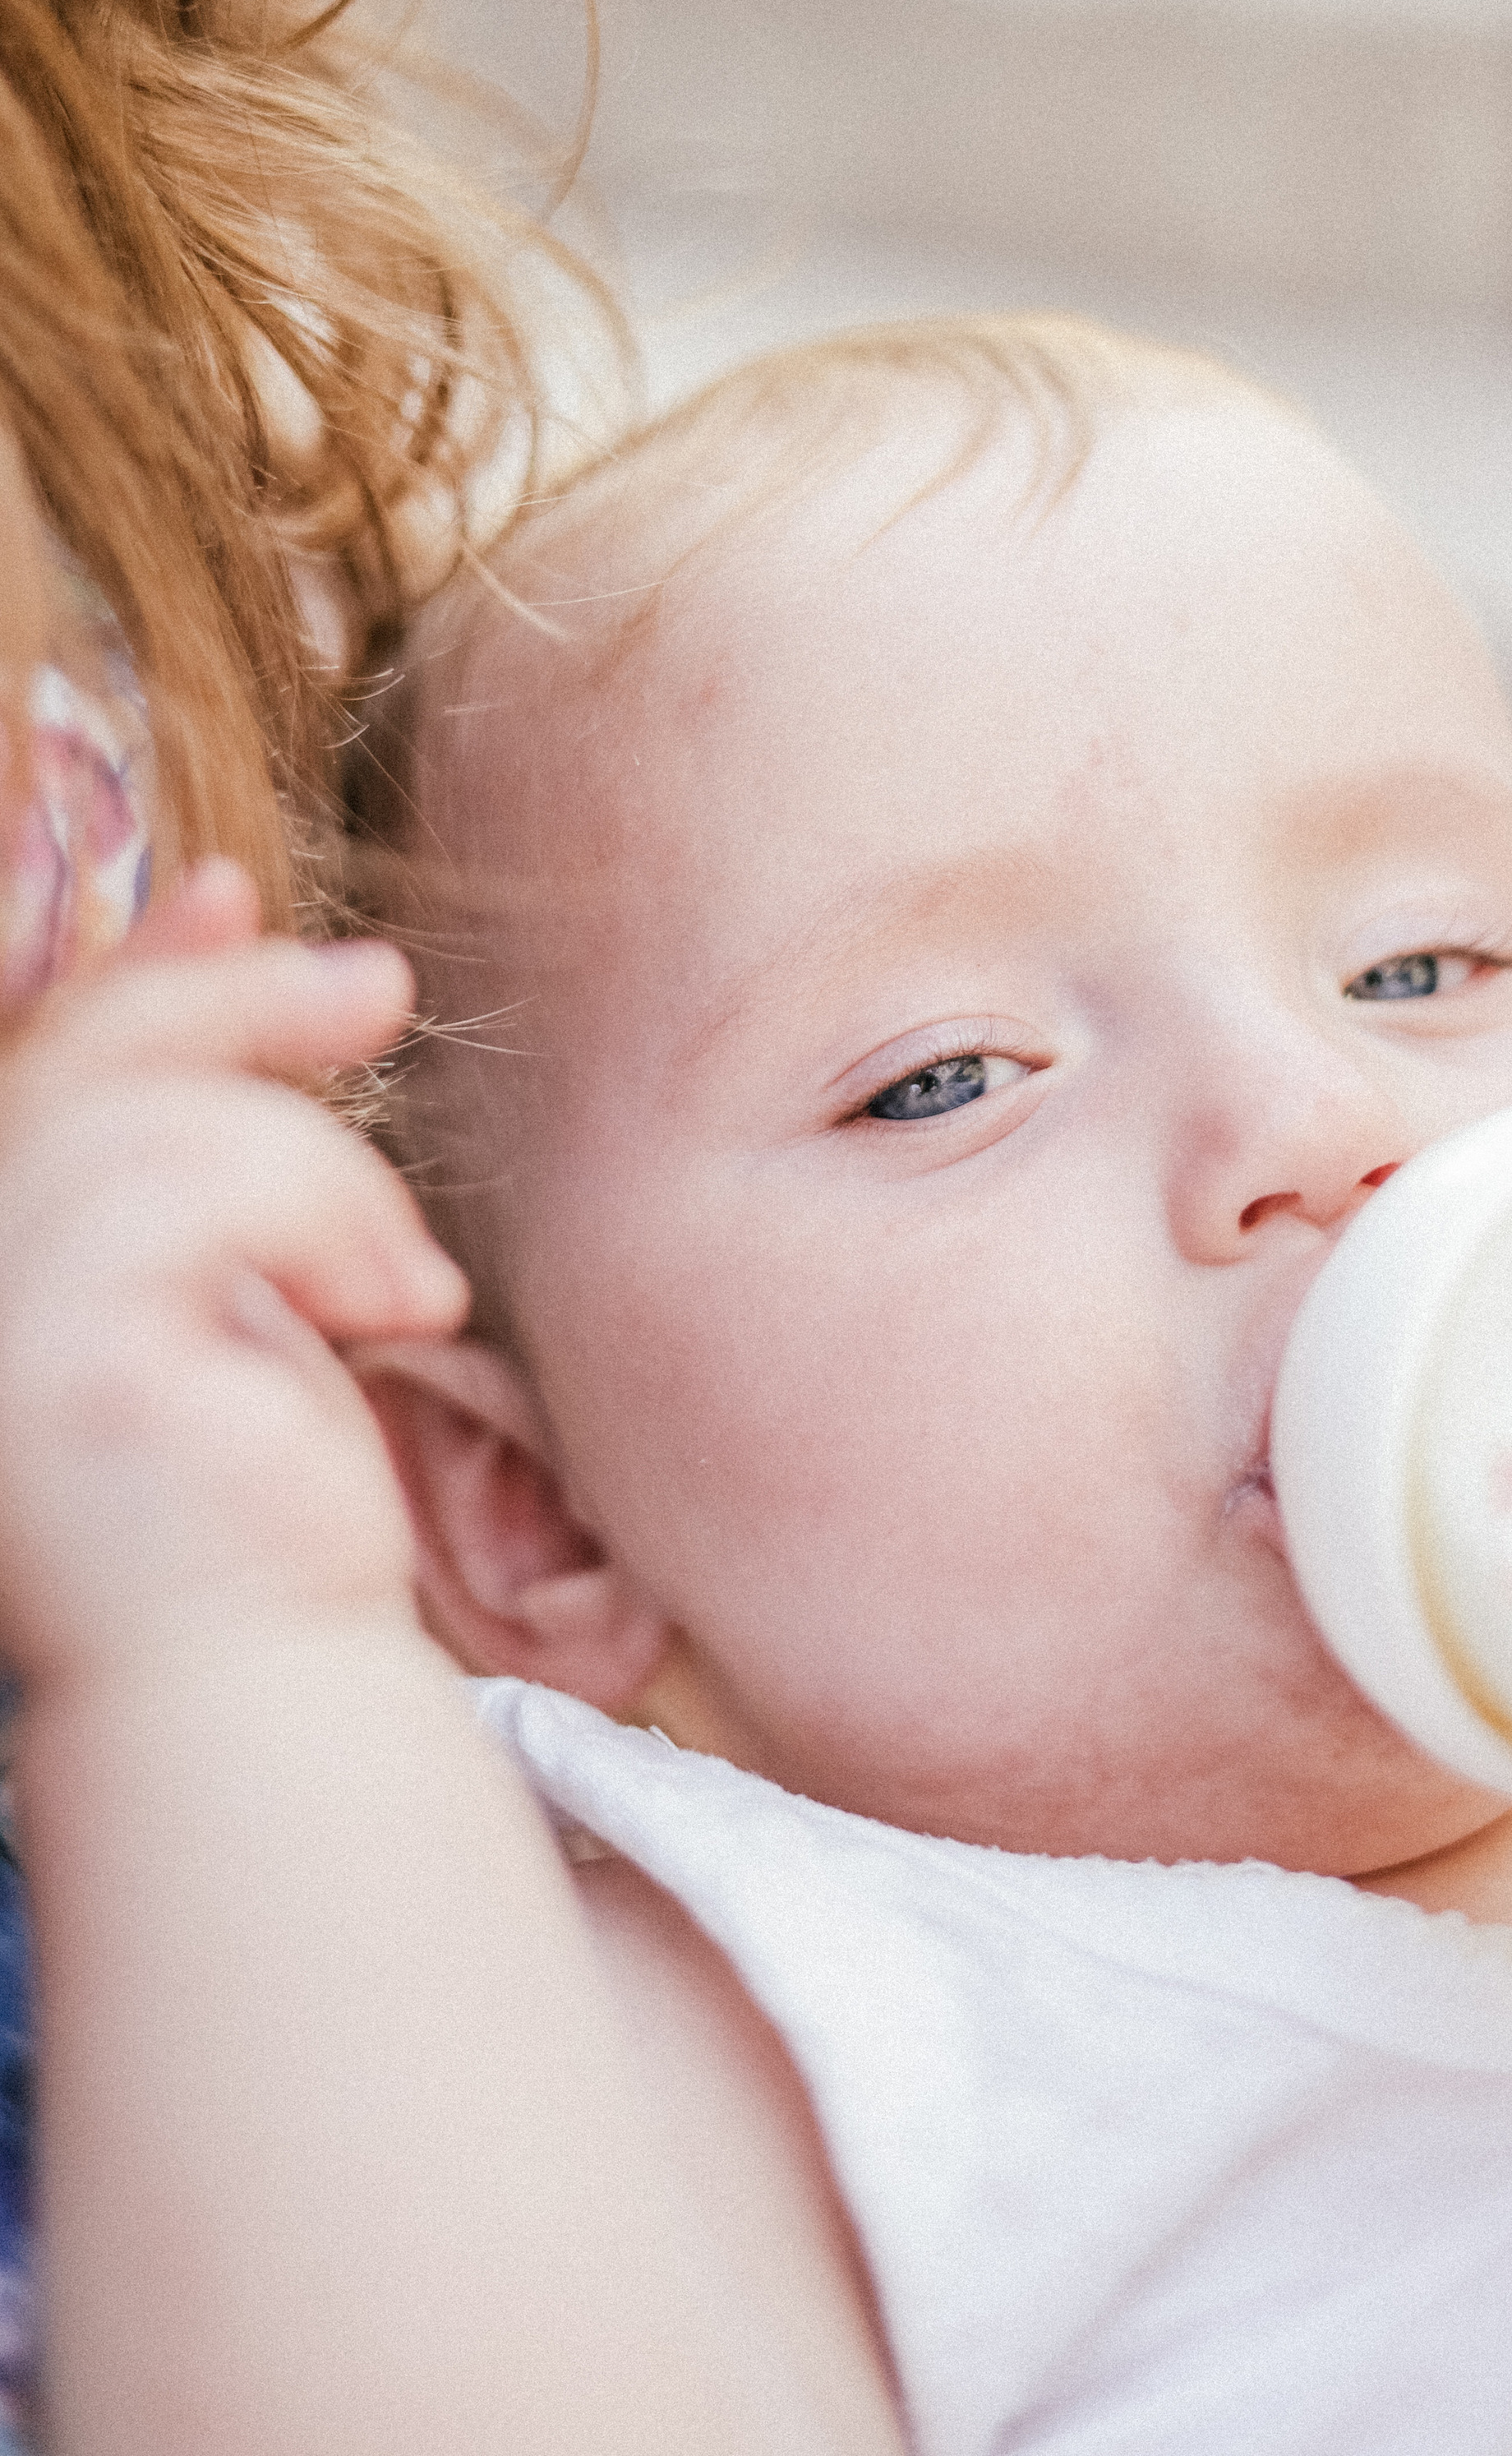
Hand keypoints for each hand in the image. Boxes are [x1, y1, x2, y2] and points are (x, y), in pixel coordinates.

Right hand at [0, 862, 466, 1686]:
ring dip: (319, 1168)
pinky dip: (327, 1217)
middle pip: (75, 1061)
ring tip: (408, 1285)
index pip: (33, 1069)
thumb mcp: (229, 1270)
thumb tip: (219, 903)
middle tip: (381, 989)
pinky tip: (397, 1310)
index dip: (127, 967)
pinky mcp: (54, 1361)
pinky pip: (204, 1186)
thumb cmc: (248, 1507)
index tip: (231, 893)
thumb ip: (196, 1126)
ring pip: (155, 1114)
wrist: (263, 1685)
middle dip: (235, 997)